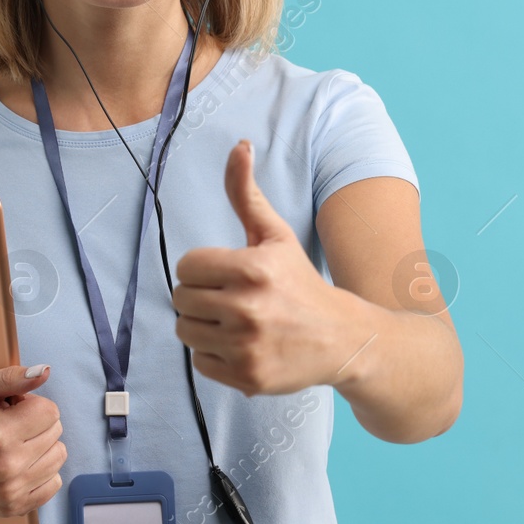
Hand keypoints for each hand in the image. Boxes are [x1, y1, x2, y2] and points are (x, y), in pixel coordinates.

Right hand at [0, 364, 65, 518]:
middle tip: (9, 427)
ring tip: (14, 445)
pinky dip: (41, 470)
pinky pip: (55, 482)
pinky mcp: (15, 507)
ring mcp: (11, 491)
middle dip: (37, 424)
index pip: (50, 412)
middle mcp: (6, 467)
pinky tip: (19, 465)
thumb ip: (13, 376)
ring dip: (42, 447)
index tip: (11, 410)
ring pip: (59, 456)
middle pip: (56, 432)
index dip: (32, 405)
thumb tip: (45, 371)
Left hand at [172, 139, 352, 395]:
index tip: (225, 274)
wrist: (342, 338)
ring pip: (186, 332)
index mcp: (253, 268)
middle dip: (201, 297)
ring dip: (203, 326)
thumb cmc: (300, 281)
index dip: (202, 269)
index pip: (187, 267)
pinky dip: (214, 356)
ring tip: (234, 322)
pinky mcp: (247, 378)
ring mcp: (247, 347)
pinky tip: (241, 345)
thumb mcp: (275, 235)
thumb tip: (239, 145)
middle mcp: (248, 309)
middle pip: (181, 300)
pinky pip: (200, 363)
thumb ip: (246, 193)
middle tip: (230, 299)